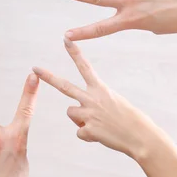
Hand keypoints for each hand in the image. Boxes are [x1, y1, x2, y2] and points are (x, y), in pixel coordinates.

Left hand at [33, 39, 158, 160]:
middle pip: (64, 86)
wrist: (141, 137)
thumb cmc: (129, 119)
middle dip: (48, 77)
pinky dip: (89, 136)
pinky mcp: (88, 130)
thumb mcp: (114, 102)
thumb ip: (94, 102)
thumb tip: (80, 113)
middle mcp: (92, 98)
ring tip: (99, 124)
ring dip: (80, 119)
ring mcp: (89, 114)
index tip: (66, 39)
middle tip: (35, 68)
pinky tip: (102, 135)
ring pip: (71, 113)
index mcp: (100, 89)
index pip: (85, 67)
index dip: (74, 53)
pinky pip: (80, 132)